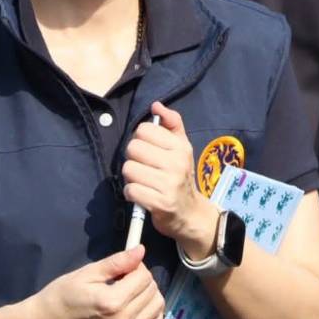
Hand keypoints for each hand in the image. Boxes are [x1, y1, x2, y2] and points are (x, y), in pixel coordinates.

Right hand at [25, 245, 163, 318]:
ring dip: (149, 294)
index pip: (144, 277)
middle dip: (143, 279)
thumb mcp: (87, 273)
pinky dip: (152, 313)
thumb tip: (141, 250)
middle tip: (125, 277)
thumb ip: (117, 262)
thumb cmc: (63, 294)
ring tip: (131, 291)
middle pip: (152, 291)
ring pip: (157, 308)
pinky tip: (138, 306)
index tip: (124, 266)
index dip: (136, 266)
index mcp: (112, 302)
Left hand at [122, 102, 219, 256]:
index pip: (144, 130)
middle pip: (133, 148)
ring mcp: (168, 184)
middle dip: (133, 158)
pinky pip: (130, 190)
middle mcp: (176, 163)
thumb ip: (172, 123)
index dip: (140, 139)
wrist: (190, 213)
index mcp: (180, 147)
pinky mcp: (159, 203)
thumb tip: (156, 105)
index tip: (148, 150)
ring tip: (143, 181)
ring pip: (128, 169)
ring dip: (131, 177)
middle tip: (144, 167)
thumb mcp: (181, 148)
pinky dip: (132, 193)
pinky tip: (142, 194)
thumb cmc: (180, 176)